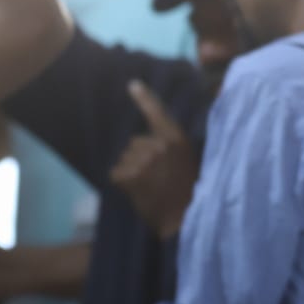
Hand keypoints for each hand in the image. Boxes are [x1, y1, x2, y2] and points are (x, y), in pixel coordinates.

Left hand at [110, 80, 198, 238]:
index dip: (144, 99)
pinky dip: (122, 184)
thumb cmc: (188, 191)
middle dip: (138, 158)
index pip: (157, 114)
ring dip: (130, 172)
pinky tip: (138, 192)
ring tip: (149, 186)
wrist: (185, 218)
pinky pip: (116, 175)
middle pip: (133, 144)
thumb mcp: (185, 161)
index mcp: (176, 139)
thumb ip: (168, 147)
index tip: (132, 84)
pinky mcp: (130, 175)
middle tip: (156, 178)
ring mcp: (143, 159)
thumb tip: (146, 138)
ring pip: (124, 160)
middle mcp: (158, 145)